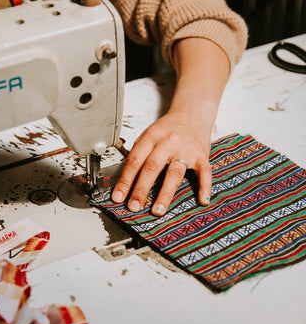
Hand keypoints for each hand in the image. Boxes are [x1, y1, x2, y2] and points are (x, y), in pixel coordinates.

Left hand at [111, 37, 230, 214]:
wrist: (193, 113)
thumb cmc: (168, 128)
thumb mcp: (149, 134)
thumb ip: (139, 153)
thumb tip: (125, 180)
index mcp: (151, 137)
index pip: (134, 161)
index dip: (125, 180)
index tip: (118, 197)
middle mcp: (168, 142)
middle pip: (151, 168)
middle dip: (141, 190)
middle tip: (133, 206)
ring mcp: (186, 149)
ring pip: (174, 173)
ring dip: (165, 194)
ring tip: (158, 210)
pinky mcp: (202, 155)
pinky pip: (204, 172)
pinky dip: (205, 186)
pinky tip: (202, 200)